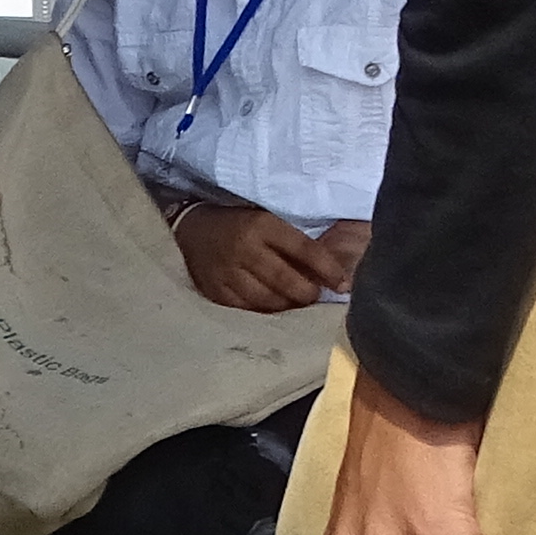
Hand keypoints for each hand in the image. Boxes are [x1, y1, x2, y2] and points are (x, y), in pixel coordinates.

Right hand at [171, 197, 365, 312]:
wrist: (191, 228)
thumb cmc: (238, 224)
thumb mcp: (267, 221)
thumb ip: (295, 244)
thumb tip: (332, 272)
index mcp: (261, 225)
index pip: (304, 249)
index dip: (328, 269)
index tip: (344, 285)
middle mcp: (244, 248)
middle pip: (286, 280)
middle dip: (307, 293)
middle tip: (315, 296)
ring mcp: (227, 272)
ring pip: (267, 300)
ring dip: (288, 306)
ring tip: (295, 304)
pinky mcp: (215, 290)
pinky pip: (246, 310)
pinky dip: (264, 312)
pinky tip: (272, 310)